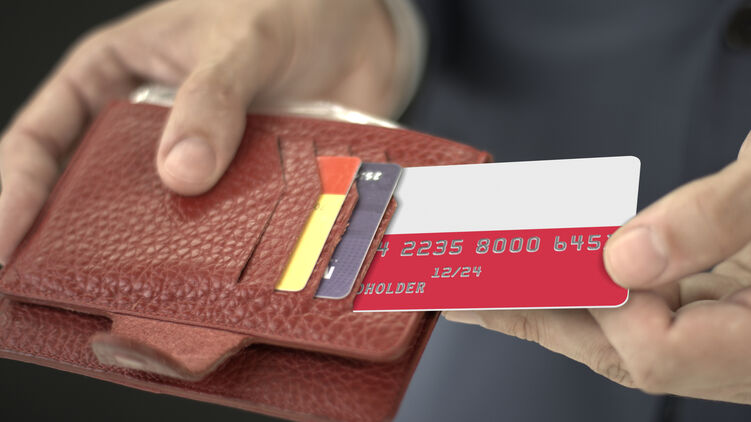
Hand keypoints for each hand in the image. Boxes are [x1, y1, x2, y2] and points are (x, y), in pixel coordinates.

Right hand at [0, 0, 395, 263]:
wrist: (358, 28)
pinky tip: (224, 285)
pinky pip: (226, 229)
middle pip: (93, 193)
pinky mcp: (245, 188)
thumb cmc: (286, 8)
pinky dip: (224, 256)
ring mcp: (199, 163)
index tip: (4, 248)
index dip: (14, 195)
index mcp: (114, 77)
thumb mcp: (239, 39)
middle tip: (63, 294)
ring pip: (161, 220)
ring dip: (159, 257)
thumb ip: (211, 96)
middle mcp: (149, 129)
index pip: (42, 139)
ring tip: (146, 301)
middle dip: (75, 243)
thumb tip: (180, 173)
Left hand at [446, 130, 750, 403]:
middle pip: (619, 349)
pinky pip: (638, 311)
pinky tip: (551, 277)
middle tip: (460, 294)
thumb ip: (718, 221)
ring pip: (623, 334)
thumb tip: (625, 256)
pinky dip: (588, 293)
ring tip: (483, 288)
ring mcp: (726, 334)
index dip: (597, 305)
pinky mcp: (715, 309)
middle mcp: (739, 350)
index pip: (656, 348)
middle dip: (535, 318)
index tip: (538, 262)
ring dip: (550, 308)